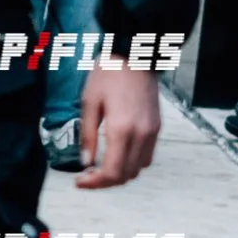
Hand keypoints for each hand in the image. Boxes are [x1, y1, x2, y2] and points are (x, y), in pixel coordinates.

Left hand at [75, 65, 160, 187]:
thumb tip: (85, 162)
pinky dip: (132, 163)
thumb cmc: (110, 73)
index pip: (111, 172)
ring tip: (101, 167)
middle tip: (87, 176)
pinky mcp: (157, 128)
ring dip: (120, 174)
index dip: (94, 183)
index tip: (80, 181)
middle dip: (105, 182)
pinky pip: (147, 157)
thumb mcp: (89, 102)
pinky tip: (117, 155)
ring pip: (139, 169)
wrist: (135, 55)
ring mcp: (152, 132)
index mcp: (121, 129)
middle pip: (126, 175)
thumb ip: (87, 135)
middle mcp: (140, 135)